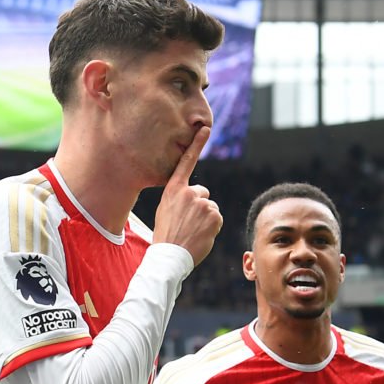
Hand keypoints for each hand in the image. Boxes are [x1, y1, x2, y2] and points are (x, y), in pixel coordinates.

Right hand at [152, 126, 222, 265]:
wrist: (169, 256)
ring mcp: (203, 204)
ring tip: (191, 231)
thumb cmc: (166, 234)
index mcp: (173, 190)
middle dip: (200, 206)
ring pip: (211, 208)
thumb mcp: (166, 209)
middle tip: (187, 223)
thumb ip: (181, 197)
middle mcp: (189, 193)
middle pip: (203, 193)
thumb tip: (200, 195)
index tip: (206, 128)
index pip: (187, 162)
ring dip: (206, 219)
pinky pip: (217, 219)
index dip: (197, 144)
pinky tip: (200, 235)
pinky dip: (212, 227)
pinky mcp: (214, 216)